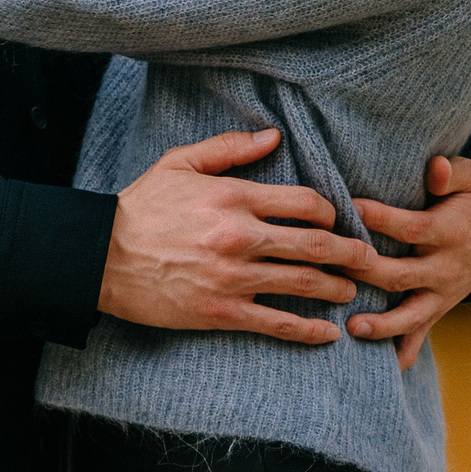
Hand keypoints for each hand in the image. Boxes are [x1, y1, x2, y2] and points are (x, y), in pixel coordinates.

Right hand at [99, 129, 375, 345]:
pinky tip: (327, 335)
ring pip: (303, 284)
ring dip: (336, 290)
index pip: (305, 203)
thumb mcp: (180, 164)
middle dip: (350, 253)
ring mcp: (234, 277)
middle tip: (369, 259)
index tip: (338, 220)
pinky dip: (307, 331)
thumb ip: (229, 150)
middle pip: (315, 245)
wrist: (101, 257)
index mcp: (235, 197)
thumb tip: (273, 136)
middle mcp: (241, 236)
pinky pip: (276, 323)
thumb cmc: (141, 206)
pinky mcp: (222, 312)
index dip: (330, 212)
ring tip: (352, 292)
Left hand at [342, 155, 470, 370]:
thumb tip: (435, 168)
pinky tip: (383, 367)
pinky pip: (422, 334)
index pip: (413, 228)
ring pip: (411, 314)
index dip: (383, 219)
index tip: (352, 208)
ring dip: (382, 324)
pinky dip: (405, 352)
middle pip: (402, 275)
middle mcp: (447, 267)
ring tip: (352, 327)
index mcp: (451, 232)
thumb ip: (453, 172)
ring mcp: (443, 293)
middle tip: (333, 268)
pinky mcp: (440, 308)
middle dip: (367, 274)